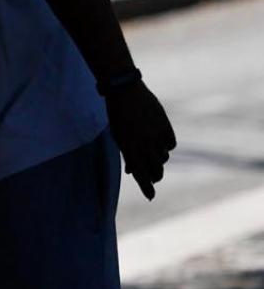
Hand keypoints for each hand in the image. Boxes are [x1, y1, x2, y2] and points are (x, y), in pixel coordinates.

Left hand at [106, 81, 175, 200]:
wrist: (124, 91)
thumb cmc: (118, 116)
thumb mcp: (119, 137)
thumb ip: (127, 154)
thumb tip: (132, 171)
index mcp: (128, 148)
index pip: (139, 173)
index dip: (145, 186)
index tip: (151, 197)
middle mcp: (143, 143)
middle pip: (155, 169)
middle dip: (155, 176)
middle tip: (155, 178)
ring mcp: (155, 135)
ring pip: (163, 158)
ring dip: (159, 160)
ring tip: (153, 156)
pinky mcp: (164, 125)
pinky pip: (171, 144)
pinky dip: (167, 146)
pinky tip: (161, 143)